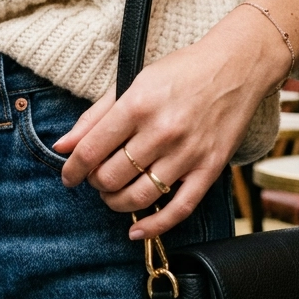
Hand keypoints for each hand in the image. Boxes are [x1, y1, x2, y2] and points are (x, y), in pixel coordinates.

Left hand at [54, 0, 298, 240]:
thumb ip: (95, 117)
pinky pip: (179, 209)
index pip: (91, 150)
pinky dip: (154, 227)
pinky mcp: (209, 169)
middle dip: (95, 183)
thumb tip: (62, 147)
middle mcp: (162, 131)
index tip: (68, 176)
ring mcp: (188, 153)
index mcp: (138, 106)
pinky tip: (136, 231)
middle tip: (97, 177)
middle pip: (111, 177)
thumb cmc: (180, 72)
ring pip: (139, 197)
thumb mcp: (133, 83)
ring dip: (116, 203)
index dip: (72, 169)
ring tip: (114, 194)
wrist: (236, 67)